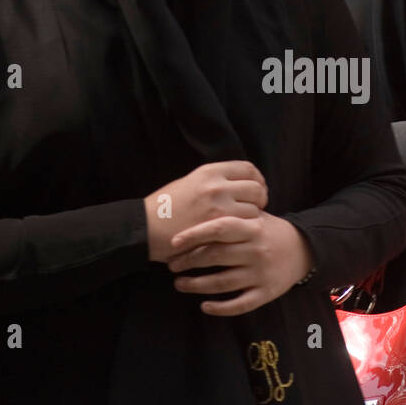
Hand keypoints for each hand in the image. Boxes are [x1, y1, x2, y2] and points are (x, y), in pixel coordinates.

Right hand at [143, 161, 267, 263]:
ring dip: (252, 219)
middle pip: (256, 188)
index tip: (257, 190)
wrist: (145, 228)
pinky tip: (238, 235)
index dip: (258, 180)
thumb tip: (240, 184)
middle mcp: (216, 185)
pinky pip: (245, 228)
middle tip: (254, 210)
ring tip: (242, 224)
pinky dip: (245, 232)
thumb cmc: (165, 207)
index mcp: (209, 171)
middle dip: (260, 200)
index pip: (248, 169)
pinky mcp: (217, 228)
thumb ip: (215, 181)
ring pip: (255, 210)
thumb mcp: (189, 182)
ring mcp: (218, 207)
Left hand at [167, 212, 315, 315]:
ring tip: (180, 283)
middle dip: (188, 261)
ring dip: (196, 285)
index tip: (173, 243)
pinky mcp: (266, 293)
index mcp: (252, 228)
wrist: (304, 249)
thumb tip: (191, 213)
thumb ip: (230, 215)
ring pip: (222, 283)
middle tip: (171, 264)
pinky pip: (239, 304)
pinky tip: (204, 306)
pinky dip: (220, 308)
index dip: (193, 235)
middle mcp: (256, 250)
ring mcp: (261, 273)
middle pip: (215, 256)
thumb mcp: (255, 216)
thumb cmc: (269, 231)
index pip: (218, 229)